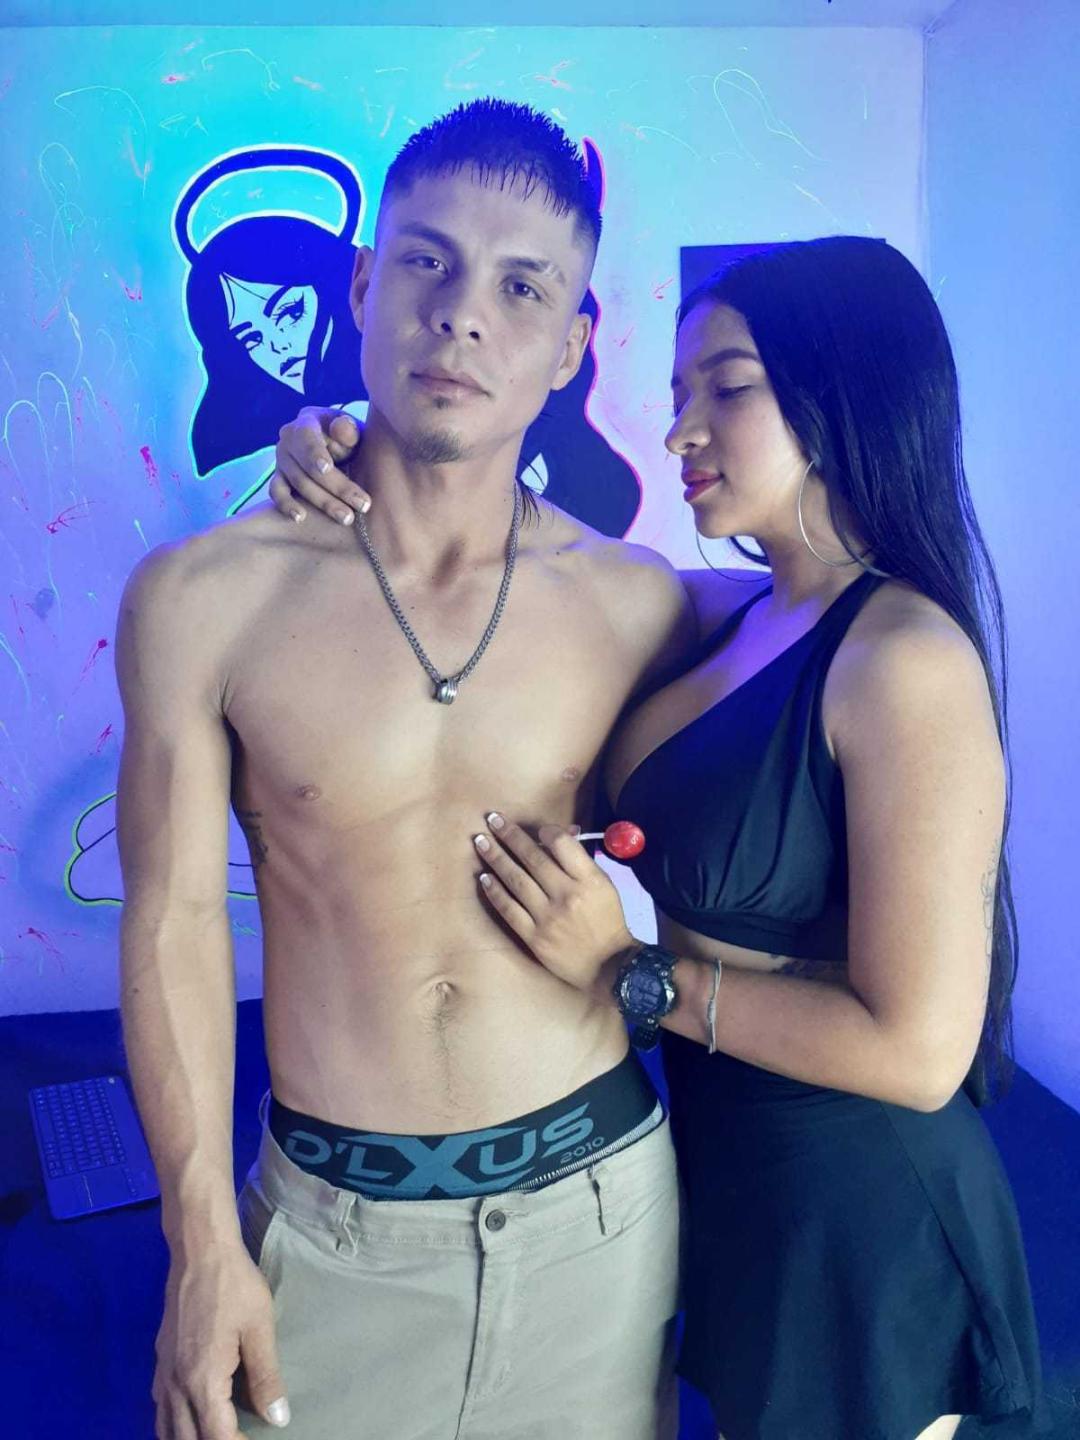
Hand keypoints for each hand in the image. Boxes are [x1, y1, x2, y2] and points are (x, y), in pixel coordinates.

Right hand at [153, 1246, 288, 1438]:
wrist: (200, 1251)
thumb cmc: (235, 1286)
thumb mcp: (260, 1328)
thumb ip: (266, 1377)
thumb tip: (278, 1419)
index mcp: (202, 1381)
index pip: (217, 1437)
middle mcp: (175, 1385)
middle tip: (241, 1437)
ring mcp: (162, 1374)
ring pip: (166, 1430)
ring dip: (191, 1439)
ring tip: (219, 1432)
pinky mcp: (159, 1361)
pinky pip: (161, 1410)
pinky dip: (175, 1425)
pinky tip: (194, 1417)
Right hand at [269, 407, 368, 525]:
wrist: (337, 449)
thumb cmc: (348, 438)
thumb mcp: (353, 429)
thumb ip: (348, 428)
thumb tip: (341, 428)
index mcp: (306, 422)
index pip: (307, 437)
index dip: (315, 453)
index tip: (327, 468)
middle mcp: (288, 440)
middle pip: (307, 466)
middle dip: (336, 487)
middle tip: (363, 504)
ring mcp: (282, 461)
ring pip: (299, 484)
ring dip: (324, 502)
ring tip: (347, 517)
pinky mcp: (279, 480)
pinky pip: (277, 493)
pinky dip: (286, 506)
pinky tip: (300, 518)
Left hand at [474, 813, 636, 996]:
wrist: (610, 966)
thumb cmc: (608, 922)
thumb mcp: (605, 887)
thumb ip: (581, 862)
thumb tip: (561, 835)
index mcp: (590, 880)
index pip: (562, 845)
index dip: (544, 831)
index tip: (534, 827)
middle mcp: (568, 896)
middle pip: (533, 858)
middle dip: (510, 836)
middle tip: (492, 820)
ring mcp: (549, 918)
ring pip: (516, 881)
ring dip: (496, 859)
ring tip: (480, 842)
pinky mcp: (535, 938)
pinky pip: (510, 910)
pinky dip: (495, 893)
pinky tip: (484, 878)